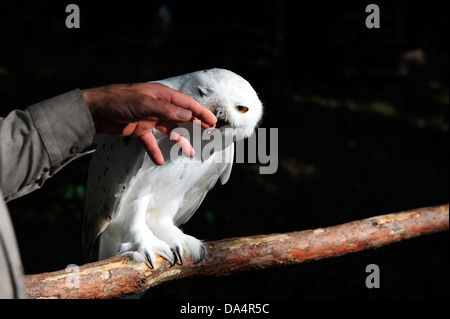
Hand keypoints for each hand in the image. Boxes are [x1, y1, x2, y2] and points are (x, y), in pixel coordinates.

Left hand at [81, 83, 216, 164]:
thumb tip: (188, 115)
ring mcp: (149, 118)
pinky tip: (160, 160)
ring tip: (189, 152)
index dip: (200, 112)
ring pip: (169, 130)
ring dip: (179, 140)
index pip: (186, 103)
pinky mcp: (139, 129)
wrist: (95, 110)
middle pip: (181, 116)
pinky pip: (151, 142)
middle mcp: (158, 106)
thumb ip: (167, 110)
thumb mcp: (144, 104)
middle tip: (208, 133)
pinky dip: (156, 151)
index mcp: (161, 95)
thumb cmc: (119, 101)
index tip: (212, 122)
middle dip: (194, 124)